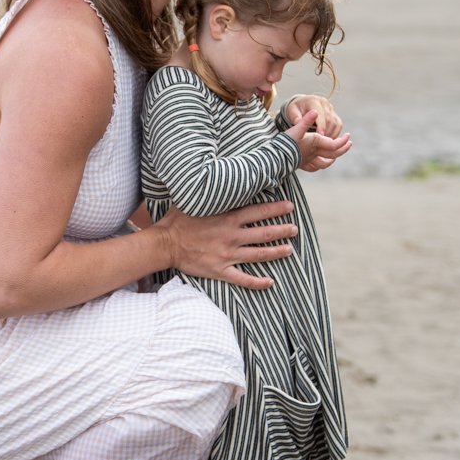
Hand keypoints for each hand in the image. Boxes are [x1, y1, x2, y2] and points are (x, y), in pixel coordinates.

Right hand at [155, 200, 297, 289]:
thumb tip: (220, 177)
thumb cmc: (177, 220)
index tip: (289, 207)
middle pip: (263, 233)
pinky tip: (270, 282)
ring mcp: (227, 255)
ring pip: (258, 255)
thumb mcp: (195, 200)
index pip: (258, 212)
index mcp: (227, 218)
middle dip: (282, 231)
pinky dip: (257, 282)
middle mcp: (231, 236)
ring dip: (276, 252)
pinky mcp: (220, 270)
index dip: (276, 209)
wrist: (165, 244)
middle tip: (295, 229)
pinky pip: (242, 279)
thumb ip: (212, 193)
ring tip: (290, 250)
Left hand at [282, 94, 343, 137]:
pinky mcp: (334, 114)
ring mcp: (330, 108)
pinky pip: (338, 125)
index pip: (320, 113)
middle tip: (322, 143)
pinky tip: (329, 141)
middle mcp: (324, 103)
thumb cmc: (295, 110)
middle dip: (327, 132)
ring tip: (325, 144)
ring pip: (336, 123)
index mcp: (313, 101)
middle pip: (330, 119)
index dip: (321, 125)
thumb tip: (298, 122)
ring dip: (332, 134)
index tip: (320, 136)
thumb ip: (295, 117)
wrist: (301, 105)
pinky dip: (335, 134)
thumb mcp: (292, 112)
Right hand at [283, 109, 352, 172]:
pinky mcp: (302, 164)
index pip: (334, 144)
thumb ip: (306, 120)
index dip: (343, 141)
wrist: (274, 156)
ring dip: (333, 158)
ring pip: (325, 162)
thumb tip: (315, 112)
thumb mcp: (296, 128)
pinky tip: (321, 161)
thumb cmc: (285, 142)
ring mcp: (308, 160)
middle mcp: (314, 153)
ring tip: (337, 153)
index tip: (348, 136)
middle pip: (333, 154)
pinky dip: (320, 164)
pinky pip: (315, 167)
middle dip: (343, 148)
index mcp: (315, 143)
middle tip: (349, 143)